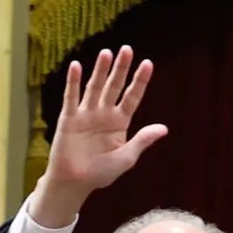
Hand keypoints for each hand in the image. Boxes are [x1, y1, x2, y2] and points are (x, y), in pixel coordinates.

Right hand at [30, 45, 167, 226]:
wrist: (74, 183)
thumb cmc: (100, 173)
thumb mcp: (126, 158)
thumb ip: (142, 141)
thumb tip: (163, 128)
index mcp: (119, 122)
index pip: (132, 97)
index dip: (139, 81)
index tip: (147, 64)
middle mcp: (103, 114)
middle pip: (114, 86)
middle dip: (121, 69)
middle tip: (127, 49)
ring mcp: (86, 114)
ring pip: (94, 87)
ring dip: (100, 70)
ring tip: (106, 52)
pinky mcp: (69, 118)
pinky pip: (71, 97)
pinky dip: (73, 82)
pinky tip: (76, 66)